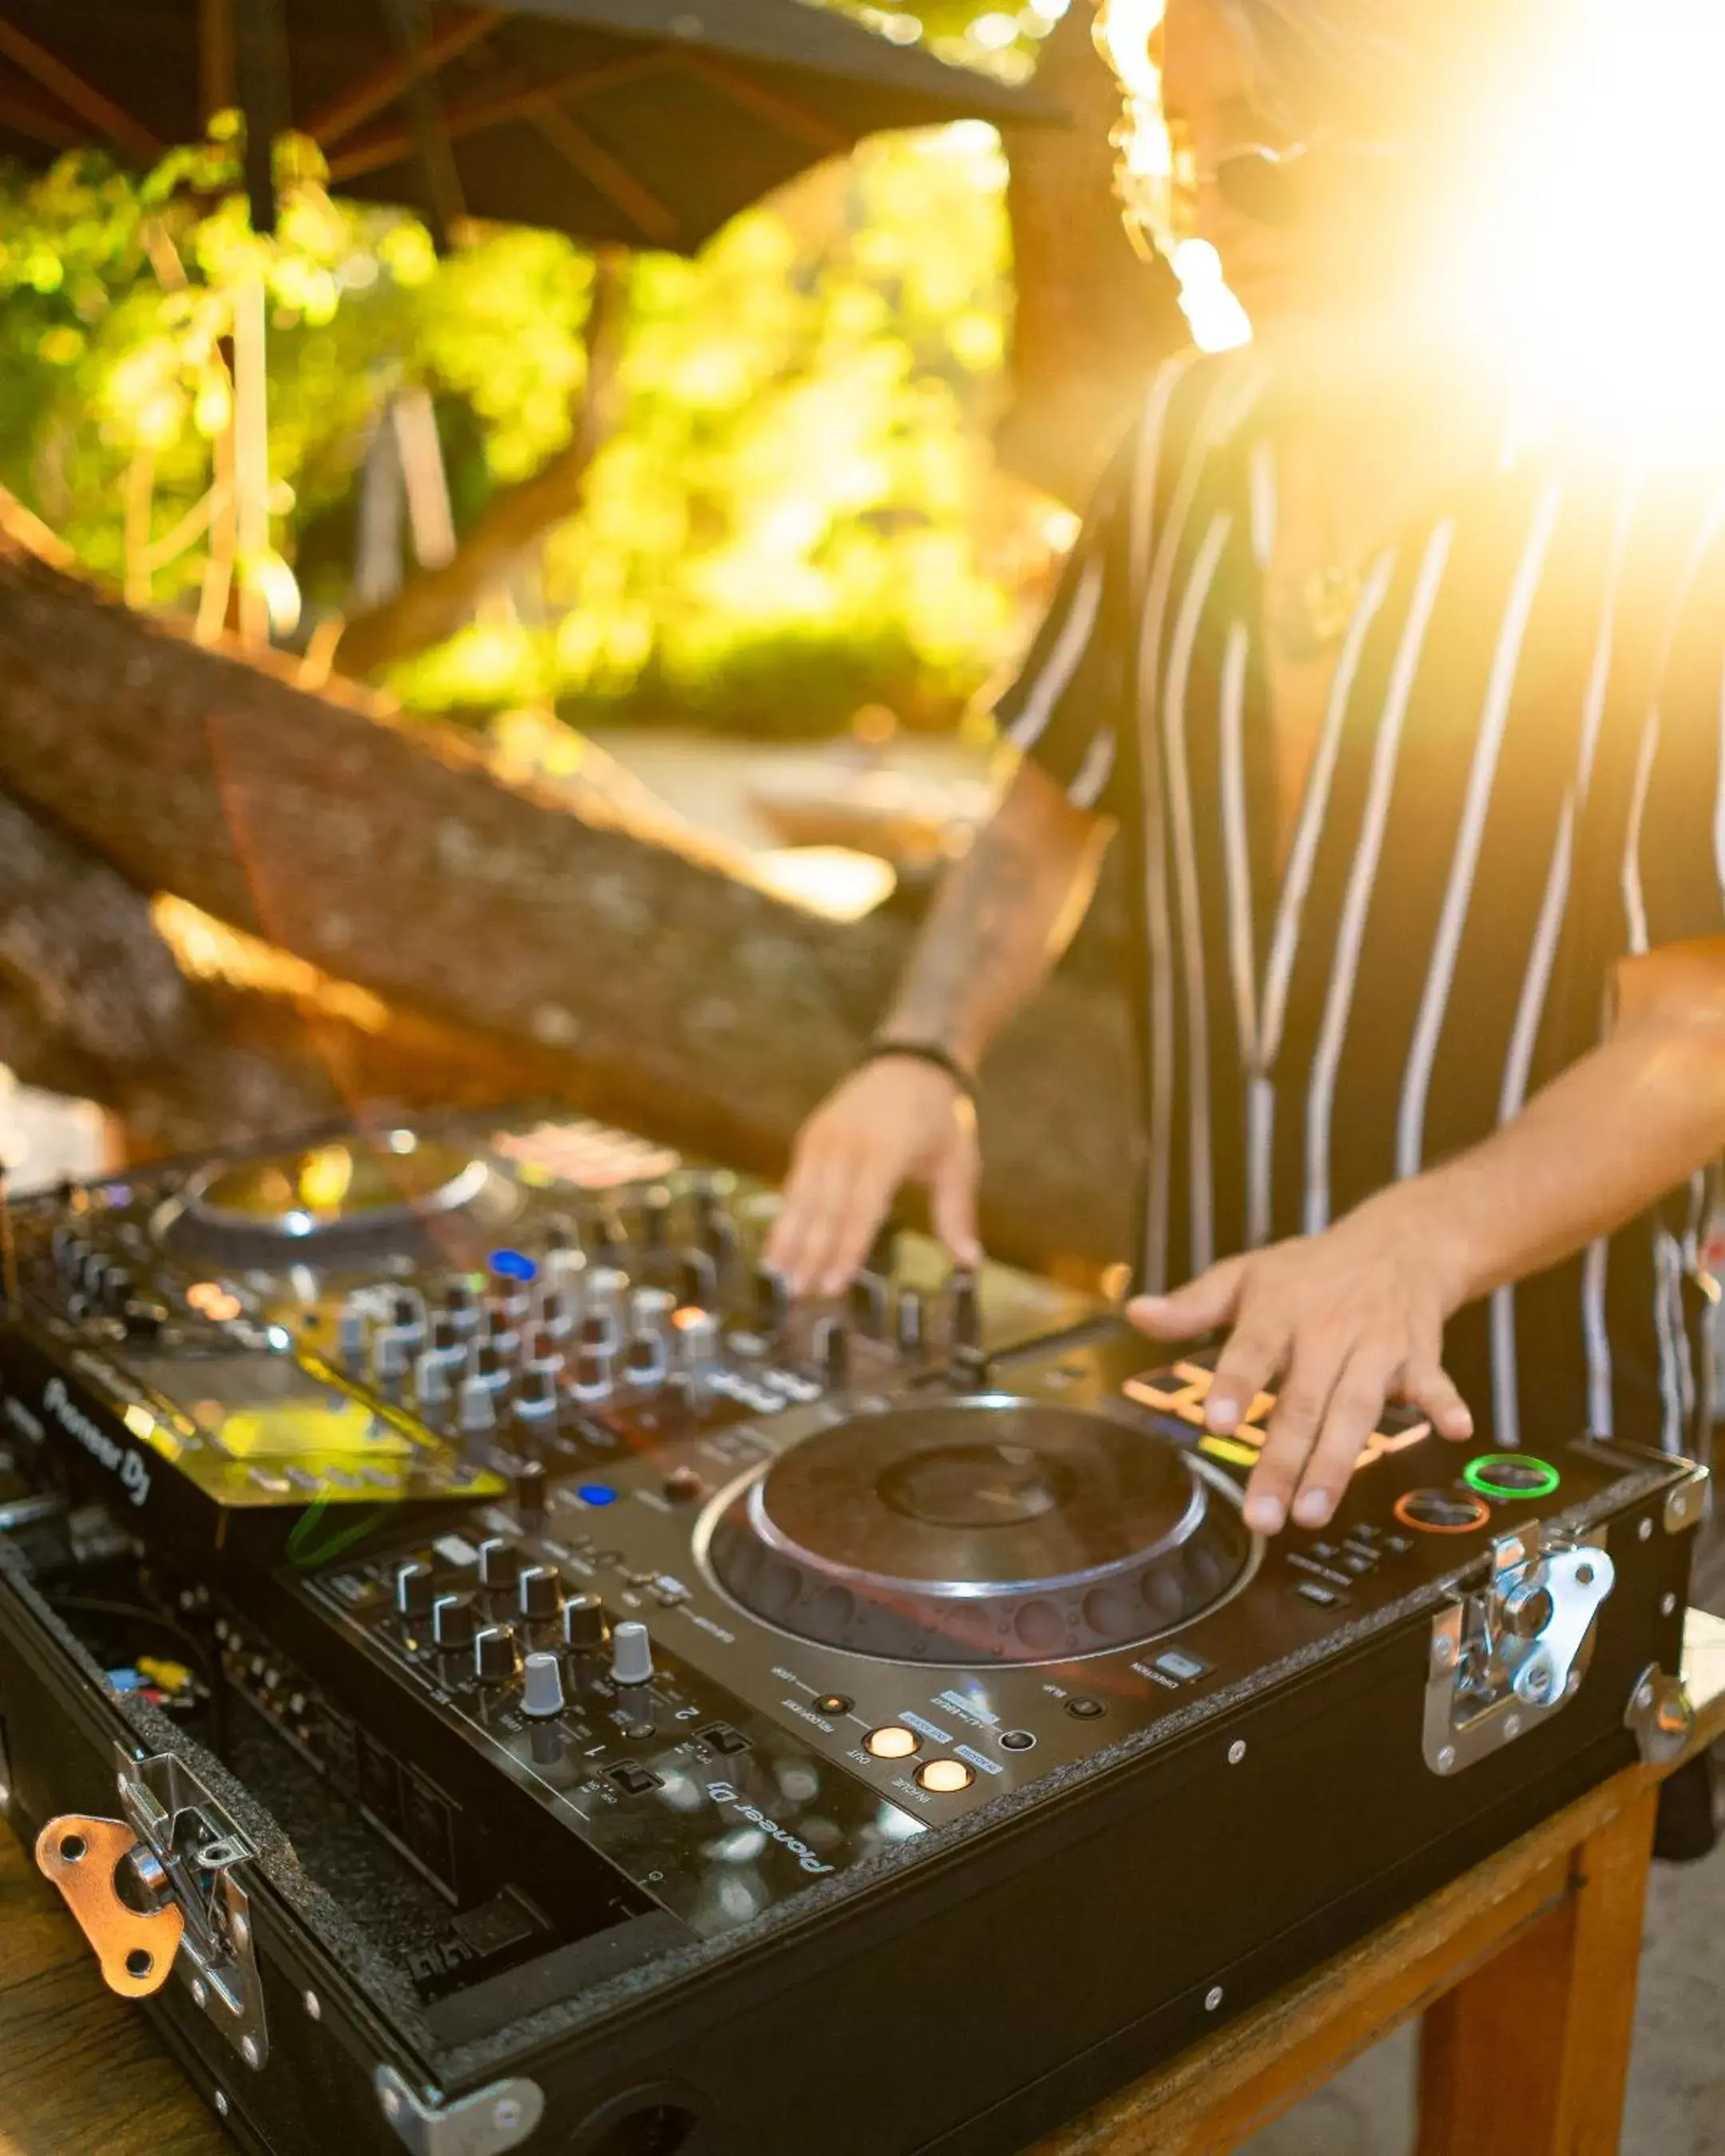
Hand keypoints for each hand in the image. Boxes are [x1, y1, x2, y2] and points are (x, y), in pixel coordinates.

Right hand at [766, 1057, 980, 1294]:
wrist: (911, 1063)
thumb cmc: (940, 1118)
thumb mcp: (958, 1163)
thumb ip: (957, 1214)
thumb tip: (970, 1263)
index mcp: (887, 1150)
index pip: (862, 1210)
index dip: (847, 1250)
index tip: (834, 1285)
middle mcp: (848, 1144)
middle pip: (825, 1208)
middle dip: (811, 1254)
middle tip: (800, 1293)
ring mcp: (824, 1138)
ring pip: (801, 1196)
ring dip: (788, 1239)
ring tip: (778, 1277)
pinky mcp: (811, 1137)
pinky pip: (796, 1182)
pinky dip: (787, 1215)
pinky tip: (779, 1245)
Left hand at [1127, 1192, 1474, 1535]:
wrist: (1396, 1243)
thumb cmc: (1309, 1270)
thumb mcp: (1245, 1276)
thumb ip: (1192, 1305)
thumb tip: (1134, 1313)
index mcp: (1280, 1310)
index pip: (1253, 1349)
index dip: (1237, 1383)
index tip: (1218, 1421)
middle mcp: (1328, 1331)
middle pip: (1303, 1402)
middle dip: (1282, 1461)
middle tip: (1263, 1516)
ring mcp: (1376, 1346)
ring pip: (1356, 1409)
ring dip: (1338, 1461)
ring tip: (1313, 1512)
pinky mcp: (1418, 1356)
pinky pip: (1433, 1383)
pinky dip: (1444, 1404)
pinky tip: (1453, 1431)